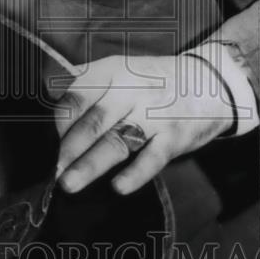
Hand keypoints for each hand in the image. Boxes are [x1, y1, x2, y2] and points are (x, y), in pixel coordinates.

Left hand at [55, 53, 235, 195]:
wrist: (210, 83)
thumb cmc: (153, 82)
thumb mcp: (120, 71)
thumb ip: (88, 89)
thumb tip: (54, 112)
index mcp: (112, 71)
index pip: (77, 96)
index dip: (60, 121)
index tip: (50, 142)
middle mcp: (131, 90)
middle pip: (94, 121)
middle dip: (69, 148)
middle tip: (53, 169)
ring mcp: (154, 114)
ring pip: (116, 142)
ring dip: (90, 165)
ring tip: (69, 182)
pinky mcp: (174, 137)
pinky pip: (152, 158)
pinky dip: (135, 174)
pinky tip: (118, 187)